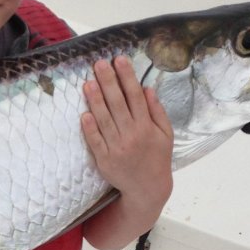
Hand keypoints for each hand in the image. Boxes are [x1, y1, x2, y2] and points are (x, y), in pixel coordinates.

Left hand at [81, 56, 173, 247]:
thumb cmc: (157, 158)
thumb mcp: (165, 134)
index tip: (120, 60)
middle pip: (118, 104)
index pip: (135, 96)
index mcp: (146, 127)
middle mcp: (132, 135)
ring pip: (105, 120)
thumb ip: (157, 111)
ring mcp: (117, 147)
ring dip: (96, 100)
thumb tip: (147, 88)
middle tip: (99, 64)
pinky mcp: (104, 159)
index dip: (127, 77)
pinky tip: (84, 113)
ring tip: (88, 82)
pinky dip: (90, 128)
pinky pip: (96, 141)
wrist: (148, 189)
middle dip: (109, 82)